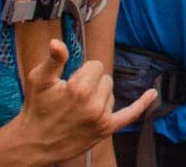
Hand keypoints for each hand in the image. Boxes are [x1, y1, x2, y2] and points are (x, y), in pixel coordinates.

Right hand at [8, 38, 157, 160]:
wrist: (33, 143)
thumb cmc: (35, 108)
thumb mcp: (38, 80)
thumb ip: (54, 60)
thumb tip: (57, 42)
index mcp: (80, 89)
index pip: (96, 65)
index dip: (82, 71)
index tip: (68, 82)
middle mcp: (94, 104)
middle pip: (105, 78)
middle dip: (91, 83)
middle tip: (70, 97)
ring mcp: (102, 119)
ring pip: (110, 93)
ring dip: (98, 96)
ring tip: (77, 108)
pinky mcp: (105, 130)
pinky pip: (130, 115)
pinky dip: (142, 104)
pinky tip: (152, 93)